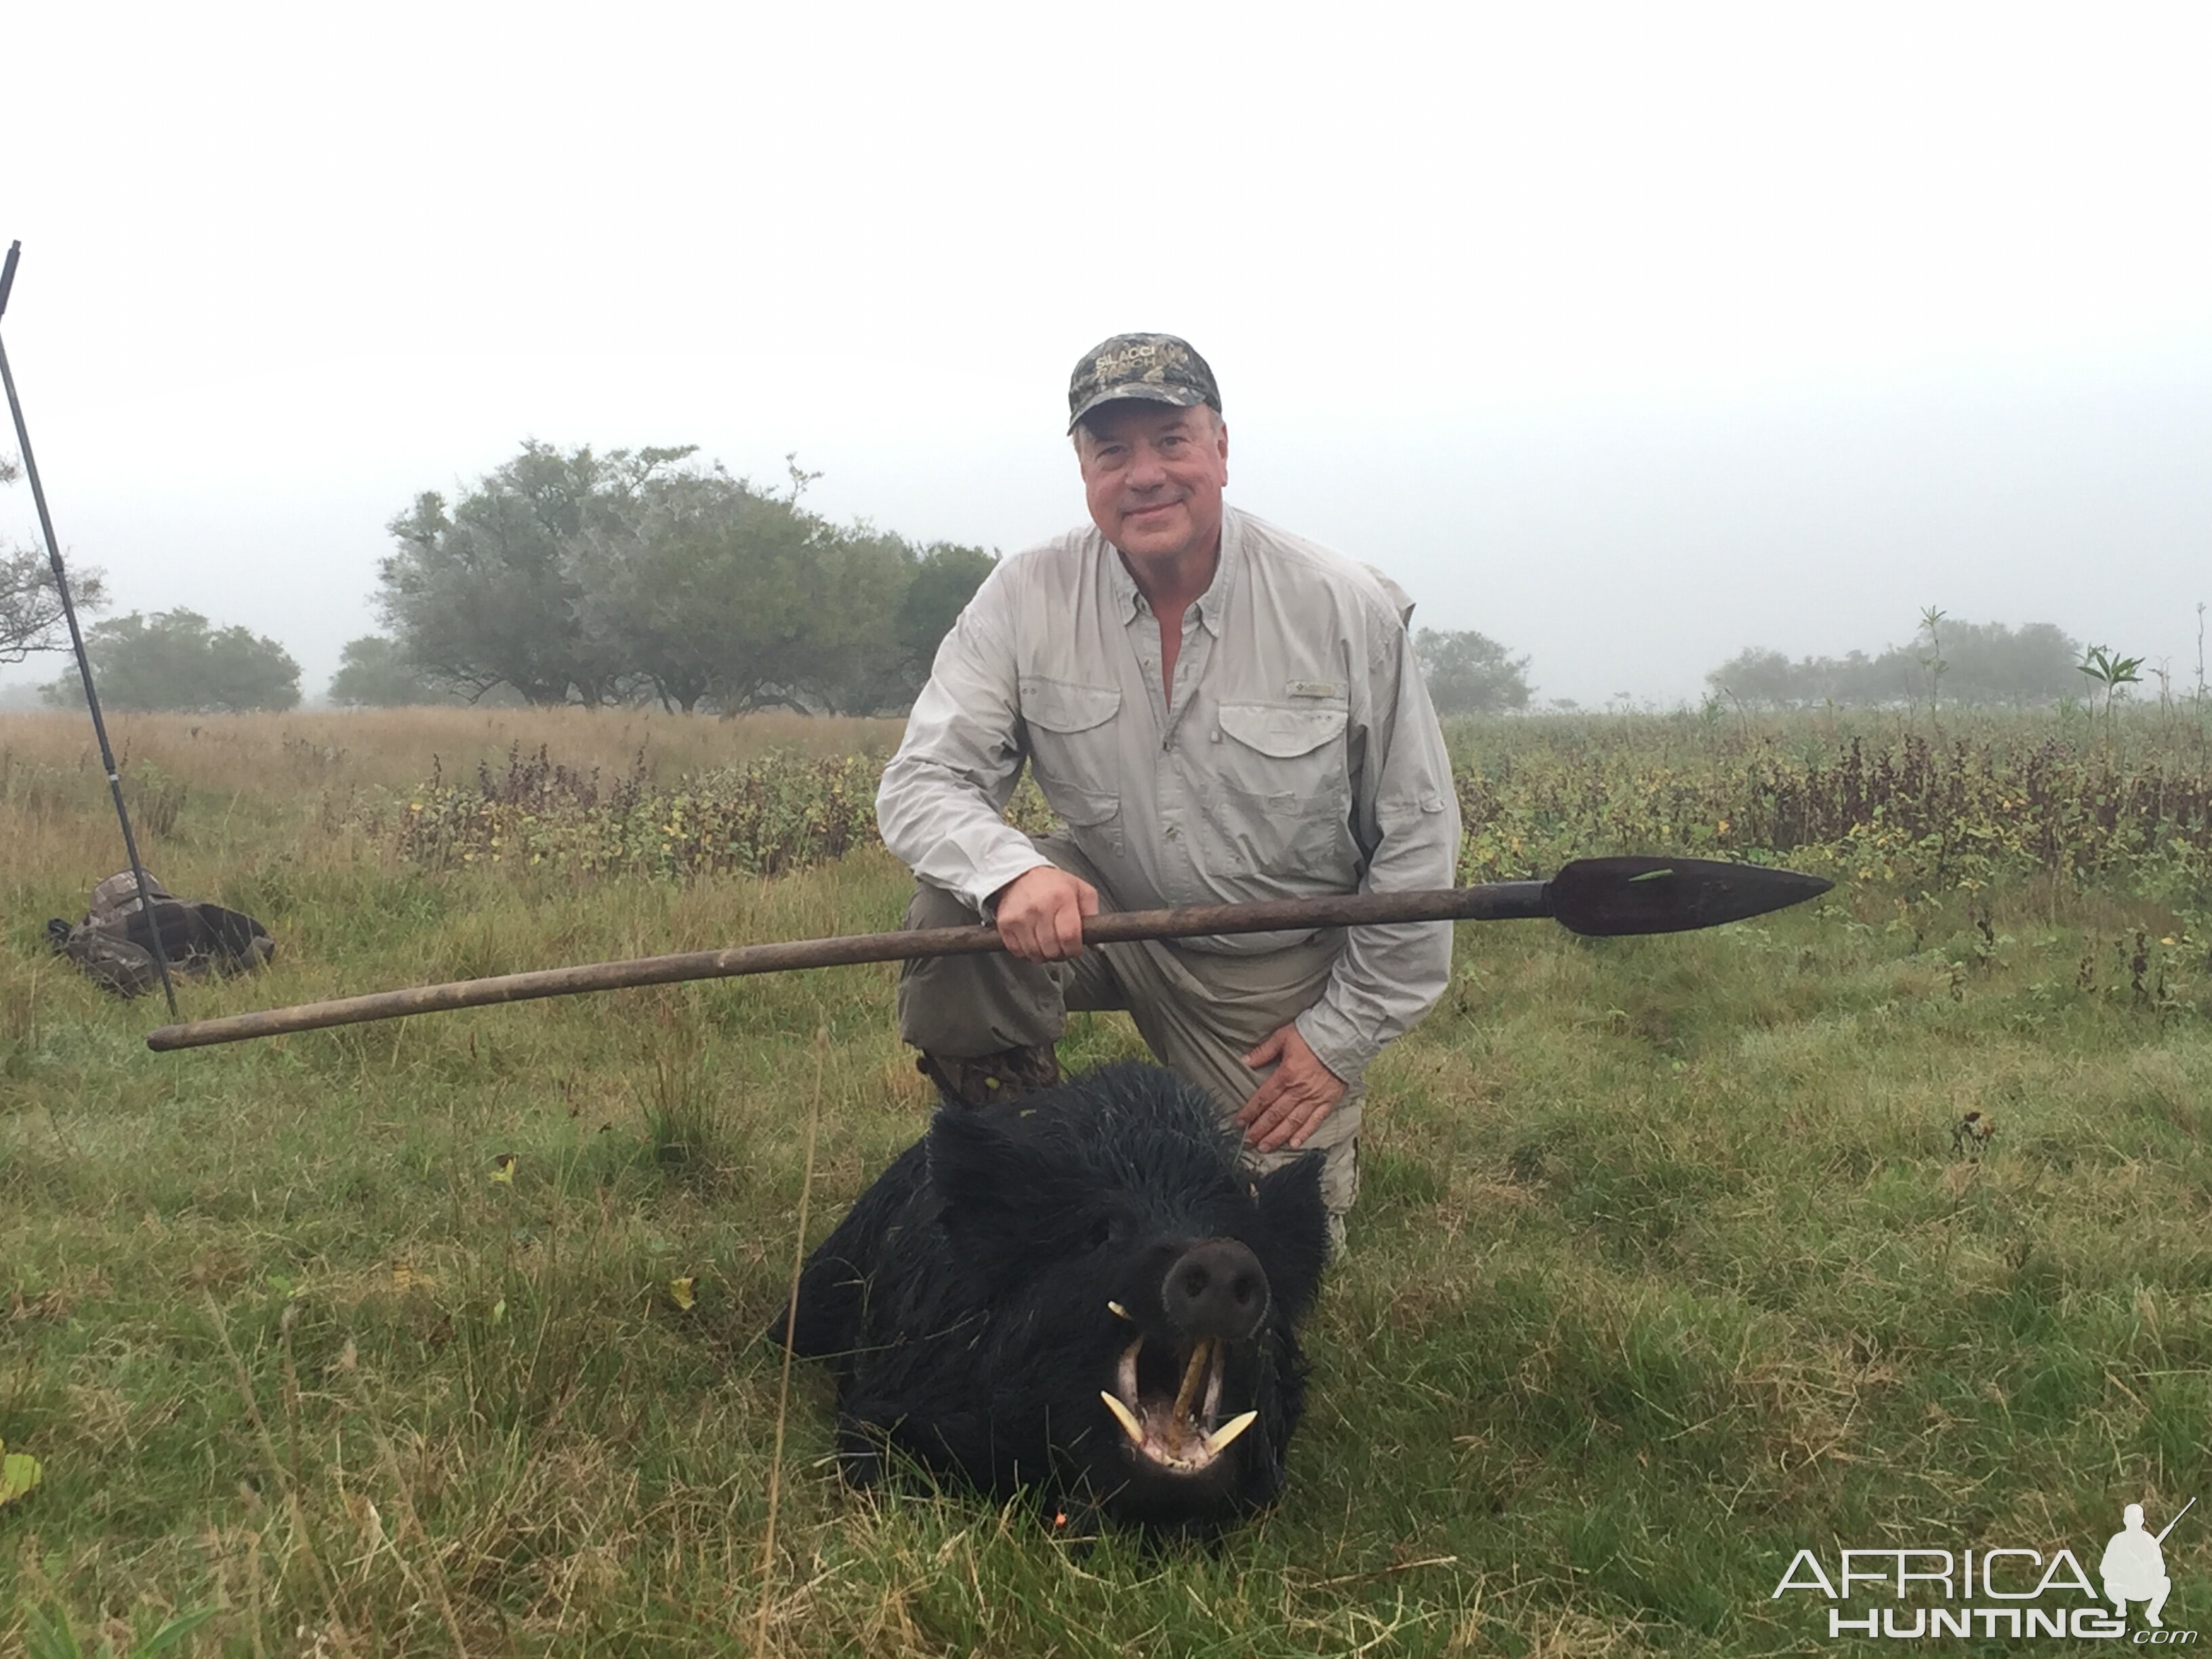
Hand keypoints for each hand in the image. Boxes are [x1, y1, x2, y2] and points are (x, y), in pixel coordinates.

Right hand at [989, 866, 1098, 961]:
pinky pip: (1018, 952)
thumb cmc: (1051, 883)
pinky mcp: (1005, 925)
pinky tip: (1032, 940)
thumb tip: (1096, 944)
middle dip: (1060, 953)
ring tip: (1046, 942)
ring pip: (1035, 954)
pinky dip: (1026, 952)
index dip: (1074, 949)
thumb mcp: (1080, 890)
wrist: (1018, 874)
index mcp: (1061, 898)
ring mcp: (1020, 917)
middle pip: (1053, 950)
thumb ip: (1092, 915)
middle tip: (1060, 944)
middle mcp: (1040, 908)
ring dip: (1043, 954)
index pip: (1069, 937)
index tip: (1074, 948)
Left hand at [1234, 1023, 1346, 1152]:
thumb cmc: (1312, 1034)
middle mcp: (1299, 1090)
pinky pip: (1316, 1121)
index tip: (1239, 1123)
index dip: (1250, 1112)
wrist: (1344, 1037)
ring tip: (1265, 1148)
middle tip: (1248, 1142)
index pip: (1264, 1098)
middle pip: (1276, 1114)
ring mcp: (1315, 1097)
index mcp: (1286, 1074)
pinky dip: (1305, 1133)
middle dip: (1260, 1130)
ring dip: (1277, 1136)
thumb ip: (1264, 1051)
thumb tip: (1245, 1061)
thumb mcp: (1283, 1036)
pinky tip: (1294, 1144)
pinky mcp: (1329, 1101)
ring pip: (1293, 1122)